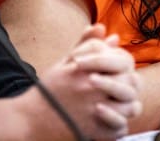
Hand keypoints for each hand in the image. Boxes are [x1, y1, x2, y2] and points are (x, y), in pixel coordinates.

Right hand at [13, 25, 141, 140]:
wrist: (30, 119)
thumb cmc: (49, 89)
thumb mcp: (65, 62)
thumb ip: (86, 44)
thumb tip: (103, 28)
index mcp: (86, 70)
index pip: (120, 59)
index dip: (122, 61)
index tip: (117, 65)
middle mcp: (92, 88)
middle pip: (128, 80)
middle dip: (129, 80)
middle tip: (123, 82)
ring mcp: (94, 110)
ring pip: (129, 105)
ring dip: (128, 102)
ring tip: (121, 100)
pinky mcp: (92, 131)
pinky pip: (119, 128)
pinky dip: (120, 125)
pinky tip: (115, 118)